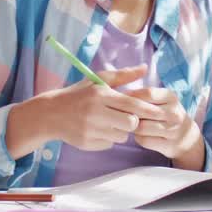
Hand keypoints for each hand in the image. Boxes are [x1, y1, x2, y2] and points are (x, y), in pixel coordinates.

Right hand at [25, 66, 164, 150]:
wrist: (51, 114)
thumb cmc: (79, 94)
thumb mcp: (98, 80)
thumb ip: (123, 75)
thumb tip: (145, 68)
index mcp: (100, 95)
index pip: (132, 104)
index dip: (148, 110)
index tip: (159, 112)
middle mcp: (96, 113)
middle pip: (131, 123)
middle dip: (132, 121)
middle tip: (125, 116)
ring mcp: (91, 130)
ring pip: (122, 135)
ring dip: (120, 130)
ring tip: (108, 121)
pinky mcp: (87, 143)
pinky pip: (110, 144)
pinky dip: (109, 138)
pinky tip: (98, 130)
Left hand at [129, 87, 204, 168]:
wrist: (187, 137)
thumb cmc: (167, 114)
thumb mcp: (162, 100)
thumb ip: (144, 95)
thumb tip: (121, 94)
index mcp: (171, 98)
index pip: (148, 93)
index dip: (132, 96)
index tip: (122, 99)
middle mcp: (174, 113)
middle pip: (143, 111)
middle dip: (130, 113)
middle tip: (122, 114)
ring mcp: (173, 130)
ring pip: (141, 127)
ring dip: (133, 127)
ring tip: (134, 125)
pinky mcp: (168, 145)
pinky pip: (144, 140)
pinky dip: (138, 138)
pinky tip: (141, 135)